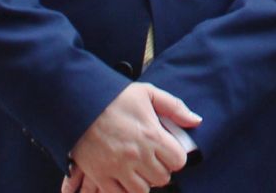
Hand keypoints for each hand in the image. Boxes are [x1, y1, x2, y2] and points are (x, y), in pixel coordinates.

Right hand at [64, 83, 200, 192]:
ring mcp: (117, 167)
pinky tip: (125, 178)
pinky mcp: (100, 175)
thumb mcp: (148, 93)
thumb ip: (174, 107)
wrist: (79, 103)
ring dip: (144, 182)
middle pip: (162, 178)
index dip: (175, 157)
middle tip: (152, 160)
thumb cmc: (115, 98)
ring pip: (143, 190)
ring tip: (139, 169)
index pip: (178, 161)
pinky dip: (125, 190)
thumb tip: (196, 121)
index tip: (167, 151)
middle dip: (161, 170)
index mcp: (152, 135)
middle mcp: (137, 155)